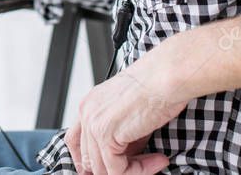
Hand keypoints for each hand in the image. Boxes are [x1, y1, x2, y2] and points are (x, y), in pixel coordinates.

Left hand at [65, 60, 186, 174]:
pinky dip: (139, 171)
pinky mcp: (106, 135)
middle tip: (140, 167)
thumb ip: (120, 135)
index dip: (87, 161)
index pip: (74, 142)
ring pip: (102, 170)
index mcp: (89, 104)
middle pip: (87, 159)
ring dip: (131, 172)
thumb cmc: (156, 85)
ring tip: (155, 163)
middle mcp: (86, 112)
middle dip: (113, 170)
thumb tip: (126, 158)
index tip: (105, 170)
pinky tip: (158, 160)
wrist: (166, 76)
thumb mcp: (129, 110)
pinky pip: (117, 171)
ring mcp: (93, 124)